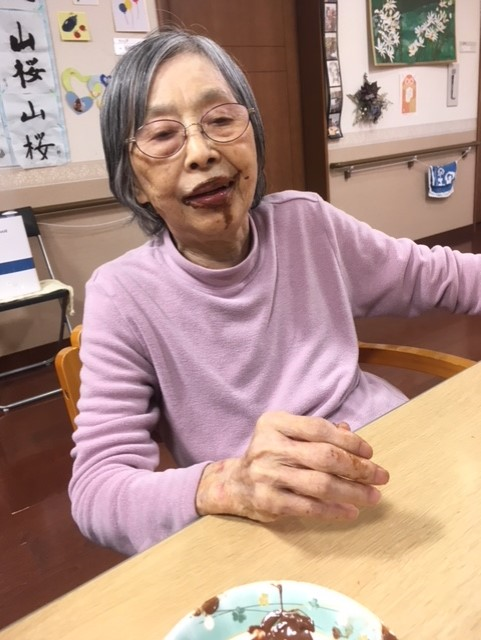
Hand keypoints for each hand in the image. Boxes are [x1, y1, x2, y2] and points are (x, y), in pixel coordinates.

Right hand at [195, 411, 388, 523]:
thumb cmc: (270, 455)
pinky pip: (309, 507)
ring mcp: (268, 475)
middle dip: (358, 467)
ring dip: (353, 491)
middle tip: (380, 476)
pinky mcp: (268, 501)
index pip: (319, 429)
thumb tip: (350, 432)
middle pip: (324, 457)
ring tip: (373, 496)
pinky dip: (333, 510)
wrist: (235, 483)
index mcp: (274, 423)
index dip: (349, 441)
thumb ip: (316, 433)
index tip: (369, 452)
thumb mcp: (286, 435)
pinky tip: (350, 511)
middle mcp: (269, 447)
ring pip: (320, 484)